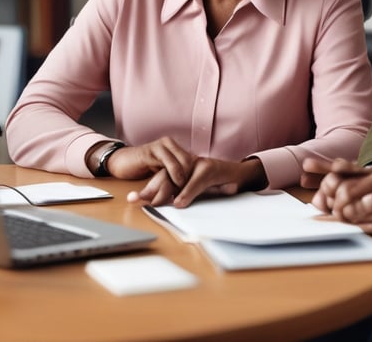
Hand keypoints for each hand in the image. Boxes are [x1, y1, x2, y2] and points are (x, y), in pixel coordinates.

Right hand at [100, 137, 194, 205]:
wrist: (120, 162)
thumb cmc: (141, 169)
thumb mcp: (161, 172)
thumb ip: (173, 175)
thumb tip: (190, 188)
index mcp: (174, 148)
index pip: (193, 161)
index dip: (193, 177)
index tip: (191, 191)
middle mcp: (170, 144)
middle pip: (190, 162)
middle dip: (189, 179)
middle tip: (185, 194)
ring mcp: (161, 146)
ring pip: (182, 163)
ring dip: (183, 180)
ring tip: (180, 192)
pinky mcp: (152, 151)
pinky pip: (169, 164)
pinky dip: (174, 177)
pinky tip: (173, 188)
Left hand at [126, 154, 267, 207]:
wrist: (239, 176)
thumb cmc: (217, 184)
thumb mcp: (195, 191)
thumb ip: (182, 195)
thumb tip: (168, 206)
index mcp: (181, 170)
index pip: (160, 178)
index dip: (147, 189)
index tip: (132, 198)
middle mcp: (186, 165)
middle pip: (164, 177)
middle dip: (149, 190)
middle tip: (136, 200)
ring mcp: (198, 165)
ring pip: (177, 178)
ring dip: (164, 192)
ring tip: (154, 203)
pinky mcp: (209, 169)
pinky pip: (195, 181)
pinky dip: (187, 192)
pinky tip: (180, 202)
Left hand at [303, 157, 371, 237]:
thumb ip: (344, 170)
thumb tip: (306, 167)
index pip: (342, 169)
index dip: (323, 176)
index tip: (310, 178)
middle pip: (344, 191)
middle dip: (332, 200)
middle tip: (330, 205)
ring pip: (350, 210)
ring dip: (339, 215)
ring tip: (341, 214)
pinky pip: (360, 227)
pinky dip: (349, 226)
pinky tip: (348, 224)